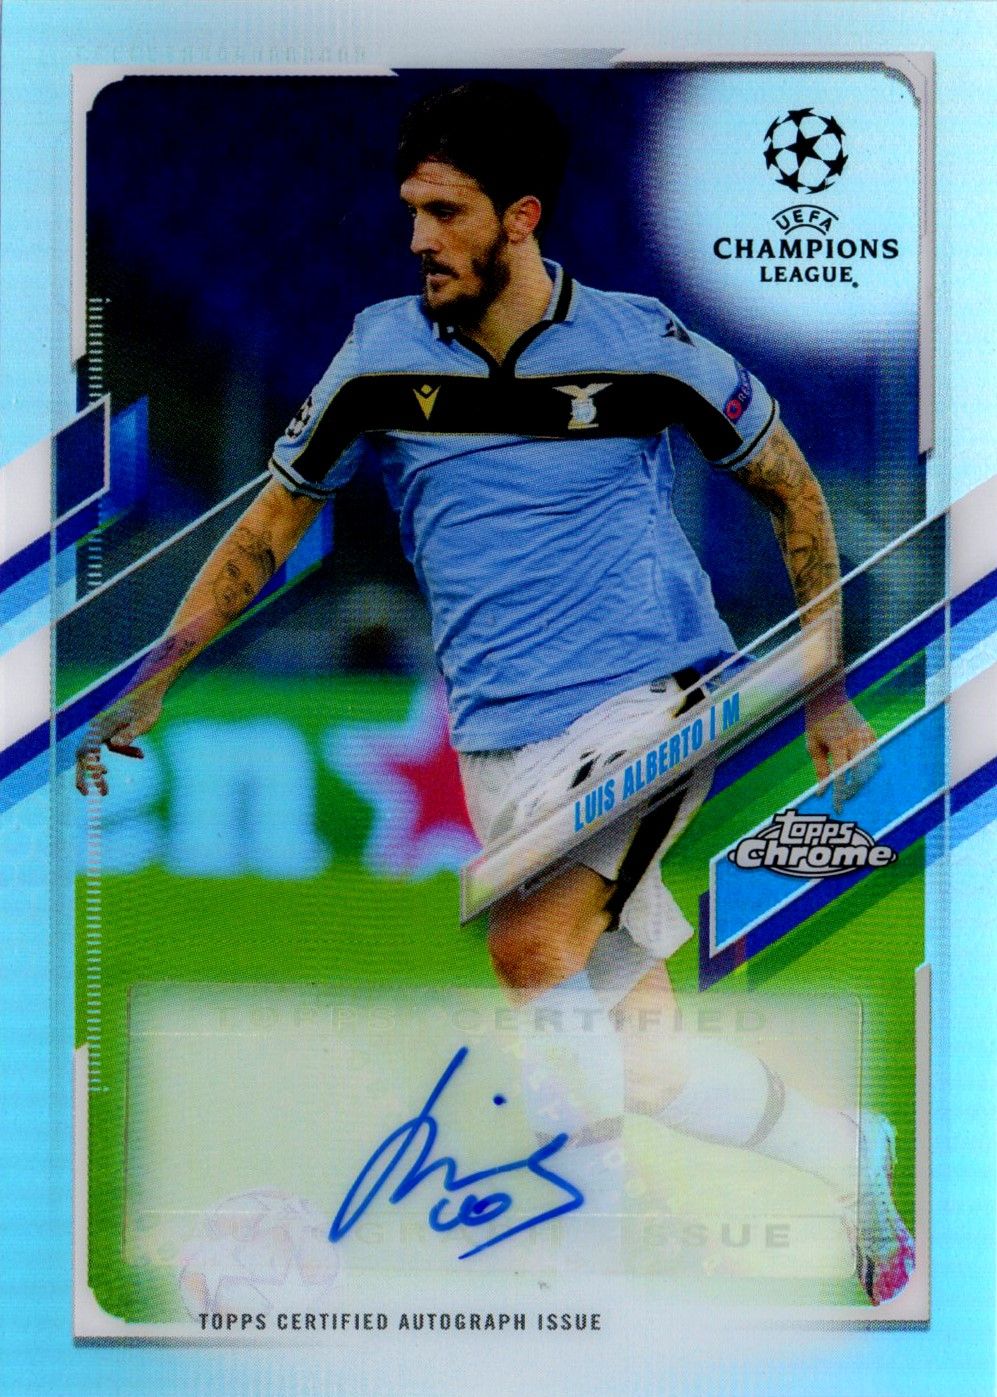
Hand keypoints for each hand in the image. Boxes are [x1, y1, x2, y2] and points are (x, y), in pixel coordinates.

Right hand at [75, 687, 163, 795]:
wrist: (149, 688)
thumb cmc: (147, 705)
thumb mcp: (143, 722)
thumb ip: (128, 734)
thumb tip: (112, 746)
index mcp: (102, 728)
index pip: (87, 753)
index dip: (87, 770)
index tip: (92, 788)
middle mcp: (98, 728)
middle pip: (83, 755)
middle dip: (84, 775)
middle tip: (88, 794)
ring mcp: (103, 728)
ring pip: (93, 752)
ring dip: (97, 770)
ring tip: (104, 789)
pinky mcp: (111, 728)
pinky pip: (107, 746)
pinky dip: (114, 755)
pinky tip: (124, 763)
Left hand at [804, 695, 878, 812]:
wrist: (830, 695)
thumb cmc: (817, 721)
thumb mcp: (813, 745)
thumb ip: (820, 769)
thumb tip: (822, 792)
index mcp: (838, 743)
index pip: (841, 776)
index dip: (839, 794)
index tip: (837, 807)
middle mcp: (856, 740)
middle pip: (860, 775)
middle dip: (852, 791)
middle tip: (843, 800)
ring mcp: (866, 736)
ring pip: (871, 768)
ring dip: (861, 782)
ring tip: (850, 789)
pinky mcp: (872, 734)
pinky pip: (875, 757)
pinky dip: (869, 769)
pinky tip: (860, 775)